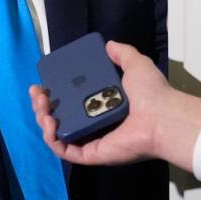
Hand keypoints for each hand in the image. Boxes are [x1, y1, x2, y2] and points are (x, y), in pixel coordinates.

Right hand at [30, 40, 174, 166]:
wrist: (163, 117)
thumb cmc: (152, 94)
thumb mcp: (136, 64)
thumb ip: (123, 54)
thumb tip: (109, 45)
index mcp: (103, 106)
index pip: (71, 102)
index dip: (54, 94)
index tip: (44, 84)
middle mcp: (95, 124)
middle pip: (59, 117)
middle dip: (42, 106)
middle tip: (38, 93)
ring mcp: (91, 140)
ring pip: (57, 134)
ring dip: (43, 120)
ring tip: (42, 106)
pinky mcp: (90, 154)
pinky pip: (65, 151)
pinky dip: (52, 139)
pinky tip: (48, 123)